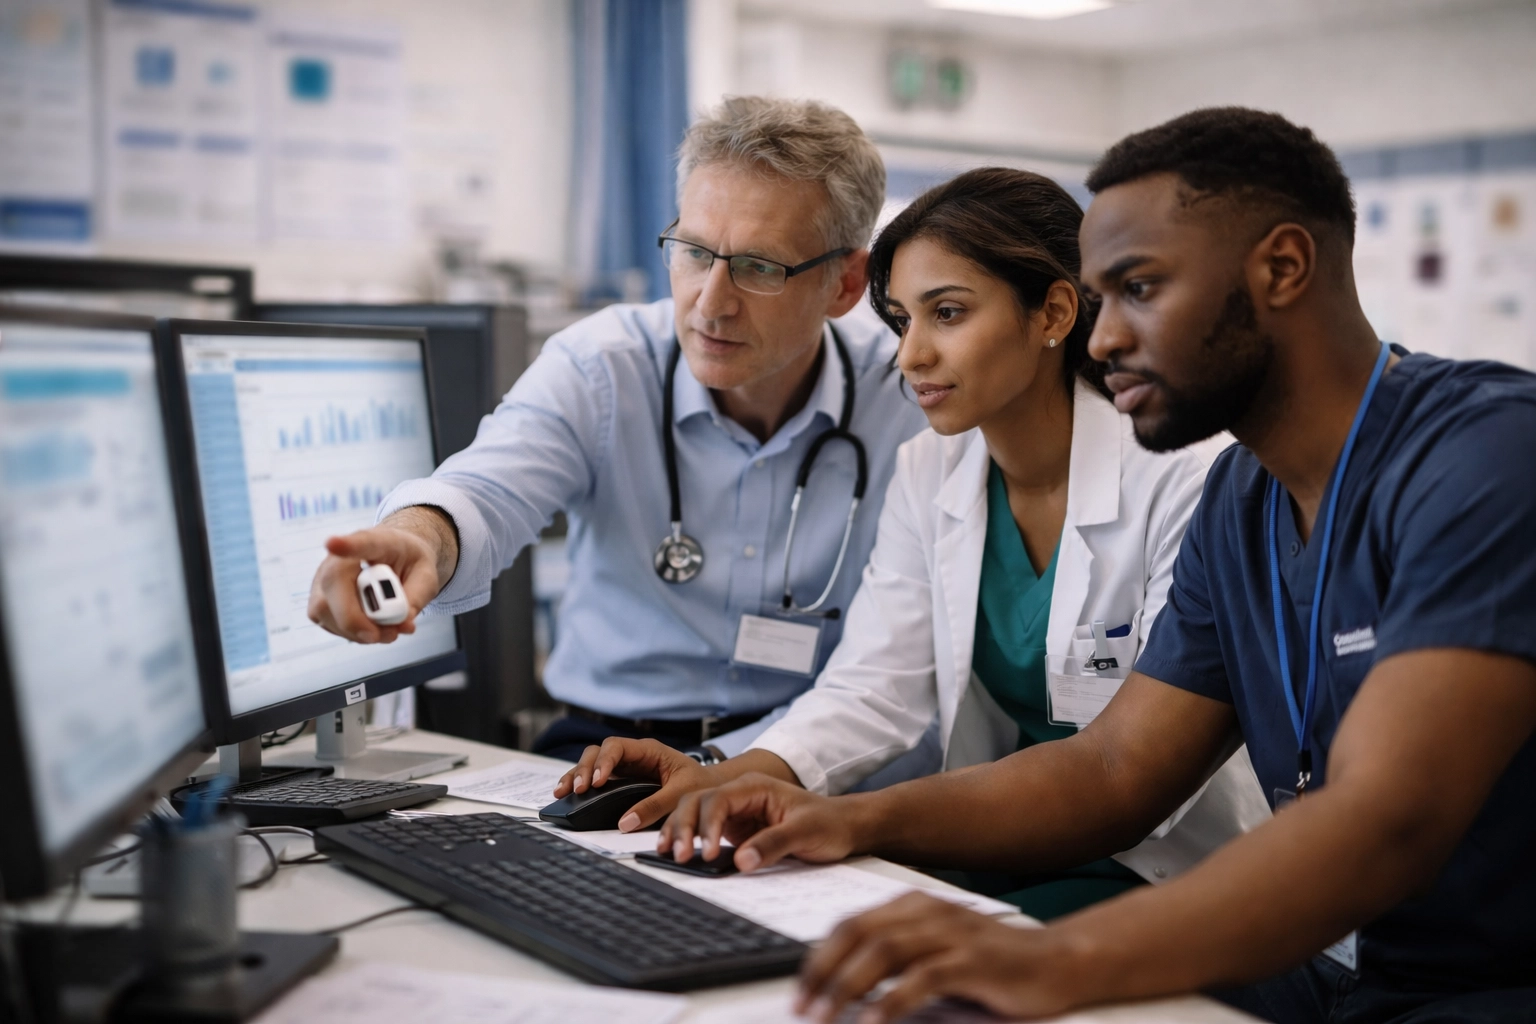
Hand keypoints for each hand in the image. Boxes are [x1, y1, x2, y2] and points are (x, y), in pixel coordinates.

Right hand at [307, 523, 443, 643]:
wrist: (397, 558)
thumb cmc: (410, 563)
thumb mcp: (426, 576)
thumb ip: (417, 595)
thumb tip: (402, 621)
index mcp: (374, 542)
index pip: (360, 542)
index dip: (345, 545)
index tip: (332, 544)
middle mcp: (340, 557)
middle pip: (333, 583)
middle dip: (355, 618)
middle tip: (386, 635)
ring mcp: (324, 579)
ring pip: (326, 610)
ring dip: (359, 631)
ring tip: (389, 631)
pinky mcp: (320, 601)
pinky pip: (331, 624)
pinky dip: (355, 634)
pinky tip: (374, 628)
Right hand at [552, 738, 716, 830]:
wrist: (709, 789)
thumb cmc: (700, 785)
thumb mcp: (681, 794)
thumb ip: (655, 806)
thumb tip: (625, 822)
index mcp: (649, 750)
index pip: (617, 746)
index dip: (604, 762)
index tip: (598, 781)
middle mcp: (633, 755)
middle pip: (598, 752)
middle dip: (584, 768)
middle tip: (577, 789)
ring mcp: (624, 767)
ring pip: (592, 762)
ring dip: (576, 775)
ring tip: (563, 791)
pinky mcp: (620, 781)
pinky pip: (595, 778)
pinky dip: (581, 784)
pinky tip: (567, 794)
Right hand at [658, 774, 859, 870]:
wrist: (842, 827)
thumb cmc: (828, 824)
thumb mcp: (805, 832)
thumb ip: (773, 844)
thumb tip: (740, 861)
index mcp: (756, 787)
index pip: (719, 799)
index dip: (708, 824)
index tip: (709, 851)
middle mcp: (740, 795)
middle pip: (698, 802)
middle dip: (683, 826)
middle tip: (679, 855)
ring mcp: (735, 811)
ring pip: (695, 813)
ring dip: (679, 831)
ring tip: (668, 854)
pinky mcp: (734, 828)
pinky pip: (705, 831)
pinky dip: (689, 840)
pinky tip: (676, 853)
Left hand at [795, 893, 1084, 1023]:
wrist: (1058, 960)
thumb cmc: (994, 964)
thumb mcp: (938, 952)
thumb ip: (899, 957)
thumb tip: (845, 984)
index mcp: (913, 907)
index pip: (850, 925)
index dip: (818, 957)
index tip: (800, 990)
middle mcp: (928, 913)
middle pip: (857, 935)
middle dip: (822, 973)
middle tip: (802, 1006)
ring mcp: (951, 934)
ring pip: (882, 953)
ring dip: (847, 988)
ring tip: (825, 1018)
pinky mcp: (973, 961)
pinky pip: (921, 979)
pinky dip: (891, 1002)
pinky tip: (872, 1023)